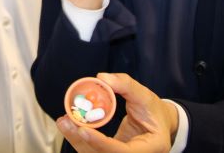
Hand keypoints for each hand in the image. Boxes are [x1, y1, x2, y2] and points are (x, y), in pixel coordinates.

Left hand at [56, 73, 178, 152]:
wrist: (159, 123)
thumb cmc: (154, 110)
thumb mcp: (145, 95)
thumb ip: (125, 85)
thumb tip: (102, 77)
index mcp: (152, 148)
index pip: (124, 152)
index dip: (101, 144)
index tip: (83, 129)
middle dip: (82, 142)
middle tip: (66, 122)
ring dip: (77, 141)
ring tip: (64, 121)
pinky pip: (94, 150)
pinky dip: (80, 139)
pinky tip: (69, 125)